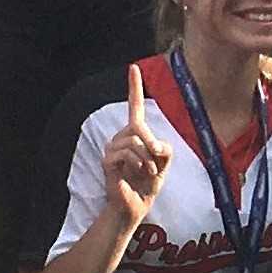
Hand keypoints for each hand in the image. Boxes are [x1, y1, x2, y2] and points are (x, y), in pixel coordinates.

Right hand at [103, 65, 172, 221]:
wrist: (136, 205)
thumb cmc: (148, 183)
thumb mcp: (164, 163)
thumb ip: (164, 149)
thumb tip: (155, 145)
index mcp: (135, 133)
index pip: (135, 106)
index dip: (134, 87)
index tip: (133, 67)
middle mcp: (121, 136)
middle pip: (139, 126)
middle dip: (152, 143)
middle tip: (158, 156)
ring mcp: (112, 147)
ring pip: (135, 141)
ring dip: (148, 159)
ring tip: (148, 171)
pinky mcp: (107, 160)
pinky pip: (127, 153)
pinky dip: (139, 164)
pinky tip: (139, 173)